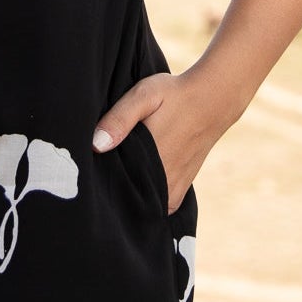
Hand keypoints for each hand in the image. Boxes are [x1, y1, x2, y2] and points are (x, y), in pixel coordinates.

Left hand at [92, 68, 231, 214]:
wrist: (213, 100)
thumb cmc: (174, 95)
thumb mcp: (144, 96)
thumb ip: (120, 119)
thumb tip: (96, 145)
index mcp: (149, 159)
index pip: (114, 184)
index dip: (98, 180)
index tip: (88, 172)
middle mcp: (162, 180)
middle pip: (126, 197)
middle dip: (111, 190)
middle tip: (99, 173)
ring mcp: (173, 188)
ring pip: (142, 204)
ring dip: (129, 195)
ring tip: (117, 176)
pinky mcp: (180, 190)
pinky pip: (158, 206)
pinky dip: (147, 200)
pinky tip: (136, 183)